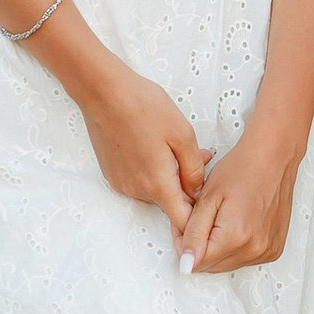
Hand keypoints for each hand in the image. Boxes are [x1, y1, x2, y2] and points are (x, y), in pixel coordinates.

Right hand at [74, 59, 208, 234]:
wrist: (104, 92)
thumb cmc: (143, 107)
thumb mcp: (183, 134)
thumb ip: (194, 169)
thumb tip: (197, 190)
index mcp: (158, 185)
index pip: (182, 221)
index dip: (198, 218)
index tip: (209, 206)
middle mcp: (137, 190)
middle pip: (169, 204)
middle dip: (187, 187)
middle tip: (198, 156)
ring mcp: (121, 183)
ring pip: (154, 192)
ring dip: (168, 176)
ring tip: (173, 145)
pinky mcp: (112, 174)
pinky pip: (139, 181)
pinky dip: (150, 171)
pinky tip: (152, 145)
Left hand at [178, 125, 300, 274]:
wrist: (273, 158)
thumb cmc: (242, 169)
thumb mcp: (207, 198)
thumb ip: (193, 233)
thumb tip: (186, 265)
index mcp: (235, 237)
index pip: (194, 261)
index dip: (183, 240)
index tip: (187, 221)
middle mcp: (253, 249)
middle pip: (210, 266)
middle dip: (199, 244)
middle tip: (204, 215)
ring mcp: (266, 252)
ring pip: (225, 265)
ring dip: (216, 247)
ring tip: (221, 217)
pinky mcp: (273, 250)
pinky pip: (243, 259)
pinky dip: (234, 247)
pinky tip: (237, 224)